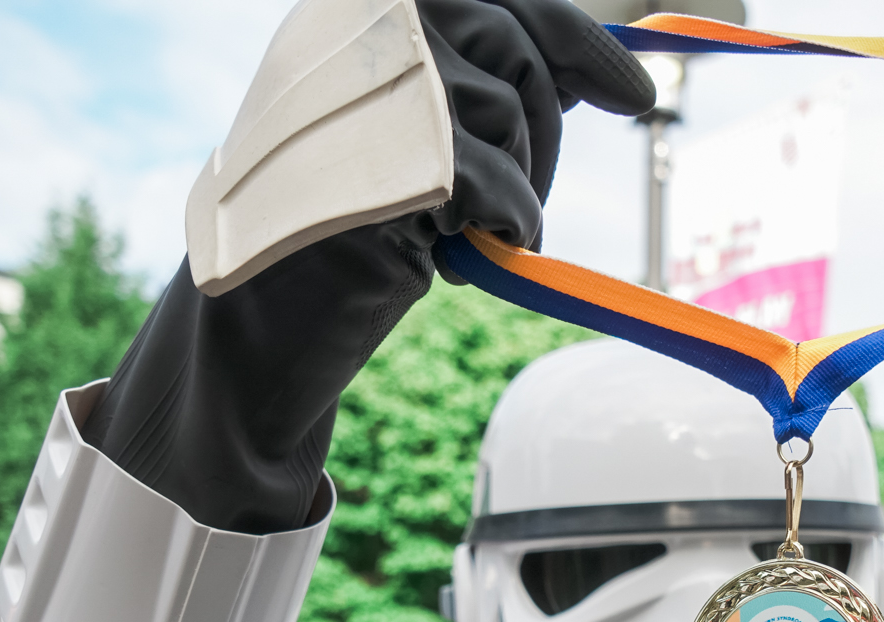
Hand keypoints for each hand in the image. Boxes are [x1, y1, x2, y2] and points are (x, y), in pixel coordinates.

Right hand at [82, 0, 652, 533]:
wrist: (248, 329)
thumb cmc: (330, 236)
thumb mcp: (407, 143)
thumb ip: (477, 92)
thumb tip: (584, 74)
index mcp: (351, 14)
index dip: (576, 40)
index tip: (635, 95)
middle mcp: (353, 30)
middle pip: (512, 43)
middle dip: (542, 131)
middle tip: (522, 199)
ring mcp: (366, 91)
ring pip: (506, 110)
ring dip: (517, 185)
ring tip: (461, 234)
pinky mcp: (386, 160)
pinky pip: (498, 178)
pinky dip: (508, 223)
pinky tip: (463, 255)